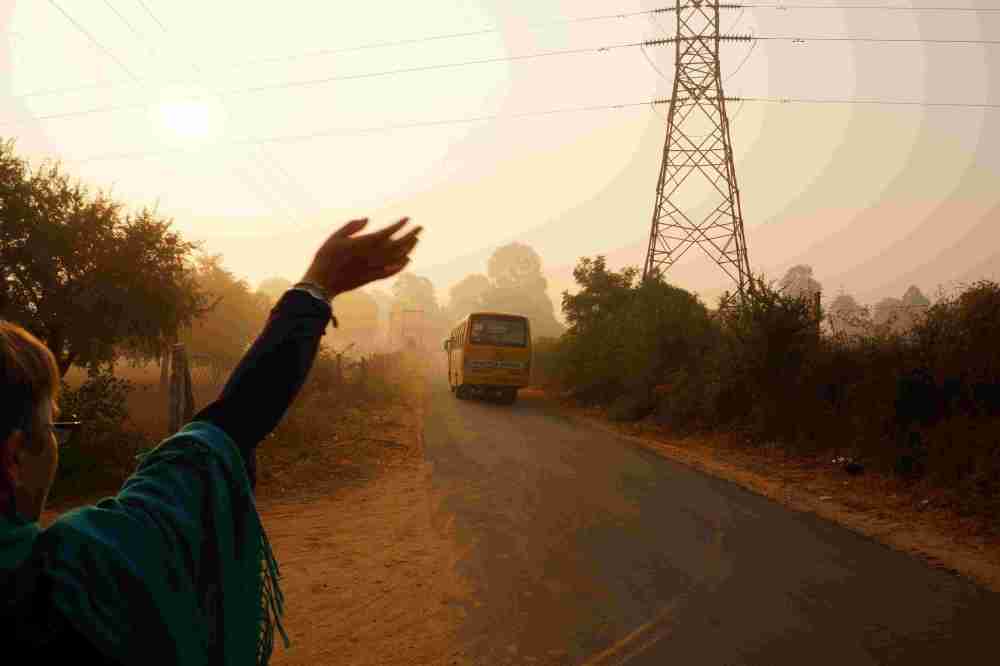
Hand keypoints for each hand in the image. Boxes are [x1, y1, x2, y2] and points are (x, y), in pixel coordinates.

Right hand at [301, 217, 420, 297]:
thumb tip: (367, 219)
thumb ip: (351, 227)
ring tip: (416, 239)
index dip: (399, 226)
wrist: (322, 282)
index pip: (387, 233)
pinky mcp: (372, 278)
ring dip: (408, 248)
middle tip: (420, 228)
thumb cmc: (326, 257)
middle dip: (410, 235)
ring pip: (396, 258)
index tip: (407, 219)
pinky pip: (391, 271)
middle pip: (397, 245)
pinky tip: (407, 260)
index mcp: (363, 244)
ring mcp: (373, 268)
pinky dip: (401, 265)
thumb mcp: (335, 237)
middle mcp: (372, 256)